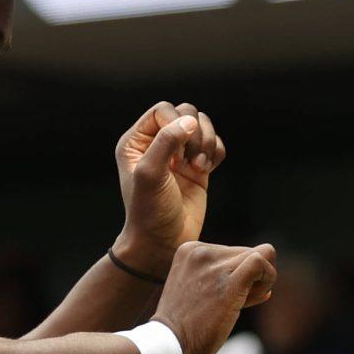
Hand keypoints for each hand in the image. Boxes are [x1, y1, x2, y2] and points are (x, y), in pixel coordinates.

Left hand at [113, 102, 222, 275]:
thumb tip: (189, 121)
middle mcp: (157, 144)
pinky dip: (216, 152)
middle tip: (191, 160)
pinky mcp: (199, 168)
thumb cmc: (150, 212)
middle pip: (185, 113)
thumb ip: (166, 142)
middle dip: (195, 132)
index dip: (175, 123)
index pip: (162, 110)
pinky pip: (214, 144)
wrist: (164, 243)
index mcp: (137, 141)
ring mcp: (179, 155)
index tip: (177, 152)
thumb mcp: (151, 175)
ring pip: (202, 126)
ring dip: (207, 142)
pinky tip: (207, 170)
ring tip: (200, 167)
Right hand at [157, 240, 277, 353]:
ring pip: (261, 255)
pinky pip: (262, 263)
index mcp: (190, 250)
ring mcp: (214, 266)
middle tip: (241, 302)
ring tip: (246, 302)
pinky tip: (260, 297)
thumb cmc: (185, 327)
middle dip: (253, 277)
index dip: (241, 274)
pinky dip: (269, 278)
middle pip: (249, 252)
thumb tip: (266, 287)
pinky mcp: (229, 282)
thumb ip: (225, 281)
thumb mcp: (197, 293)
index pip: (233, 251)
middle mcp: (201, 252)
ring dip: (264, 279)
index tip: (232, 296)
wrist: (170, 346)